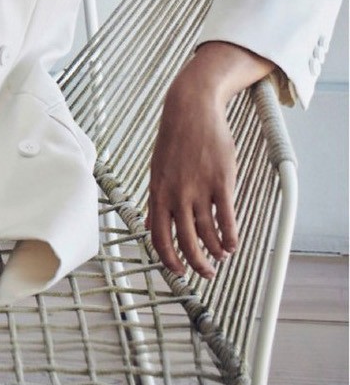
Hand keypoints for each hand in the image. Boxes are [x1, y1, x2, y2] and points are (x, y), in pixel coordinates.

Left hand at [146, 41, 270, 278]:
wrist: (190, 111)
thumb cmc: (174, 142)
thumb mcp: (157, 171)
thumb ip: (157, 201)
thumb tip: (151, 225)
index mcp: (157, 193)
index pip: (159, 237)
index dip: (169, 259)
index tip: (179, 272)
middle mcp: (176, 195)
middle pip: (185, 241)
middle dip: (196, 263)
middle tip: (206, 272)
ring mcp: (198, 189)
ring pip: (207, 233)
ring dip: (216, 250)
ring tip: (222, 256)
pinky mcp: (221, 182)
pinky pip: (227, 218)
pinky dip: (231, 236)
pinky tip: (233, 244)